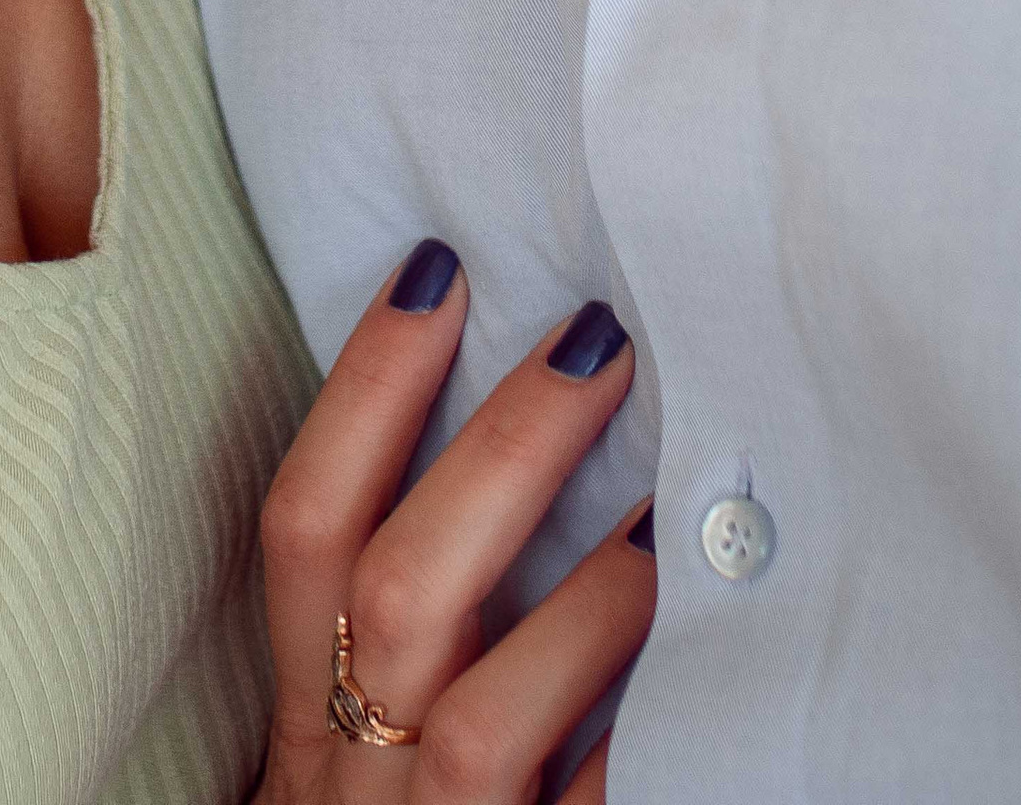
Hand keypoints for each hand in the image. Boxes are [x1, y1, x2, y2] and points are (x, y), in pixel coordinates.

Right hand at [255, 249, 656, 804]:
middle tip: (602, 339)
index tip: (440, 266)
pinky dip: (650, 759)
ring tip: (668, 518)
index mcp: (300, 724)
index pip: (304, 526)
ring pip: (486, 719)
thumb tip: (511, 439)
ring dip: (587, 604)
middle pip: (401, 588)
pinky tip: (720, 688)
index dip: (366, 390)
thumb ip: (405, 631)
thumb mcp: (346, 752)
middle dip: (501, 451)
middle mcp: (352, 782)